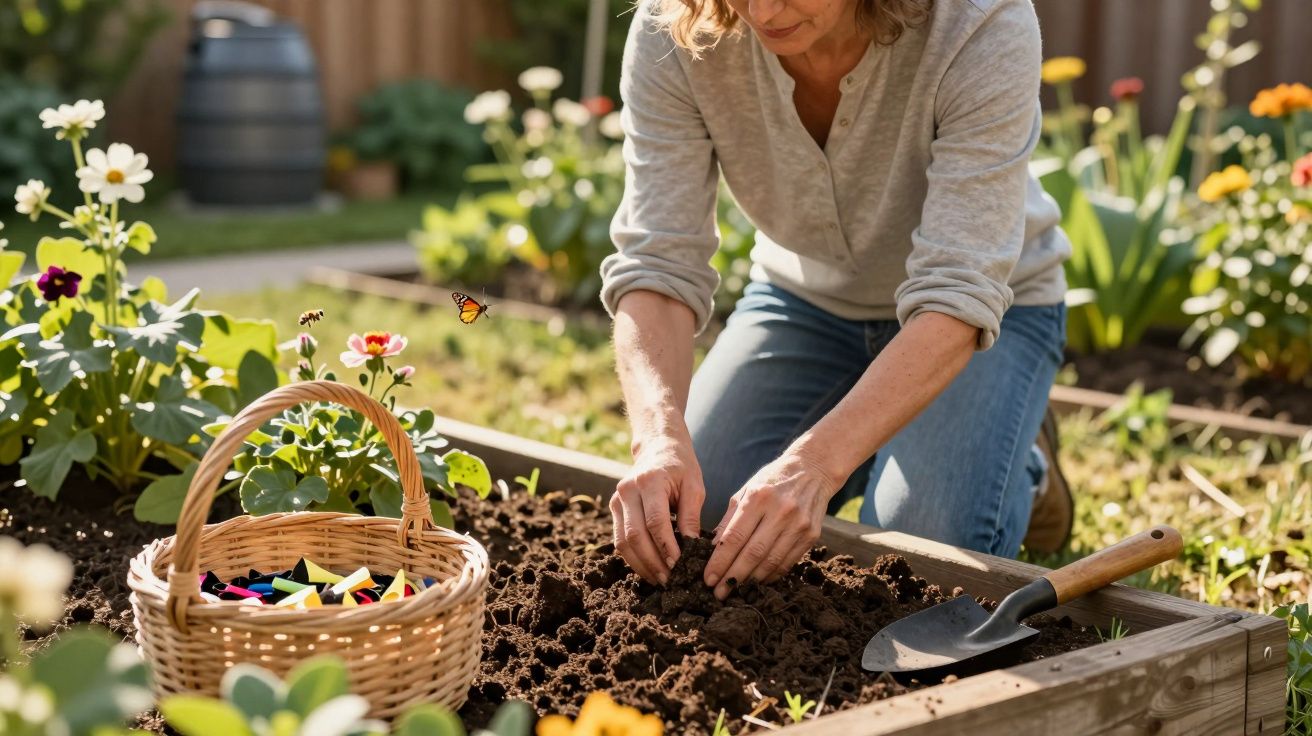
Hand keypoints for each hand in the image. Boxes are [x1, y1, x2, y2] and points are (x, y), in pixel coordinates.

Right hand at [610, 436, 706, 583]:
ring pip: (623, 541)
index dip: (666, 547)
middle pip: (635, 535)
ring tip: (660, 580)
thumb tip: (692, 550)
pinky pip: (619, 539)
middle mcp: (627, 490)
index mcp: (650, 481)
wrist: (658, 447)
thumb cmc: (680, 467)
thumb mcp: (694, 486)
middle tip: (670, 580)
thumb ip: (691, 517)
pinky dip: (633, 558)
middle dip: (653, 562)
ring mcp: (616, 499)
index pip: (655, 521)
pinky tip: (649, 569)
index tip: (680, 565)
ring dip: (641, 564)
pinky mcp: (613, 508)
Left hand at [704, 451, 838, 599]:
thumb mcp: (746, 490)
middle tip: (718, 593)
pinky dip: (770, 576)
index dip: (720, 561)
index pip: (734, 537)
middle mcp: (780, 511)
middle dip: (732, 577)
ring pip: (771, 562)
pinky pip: (787, 563)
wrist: (814, 470)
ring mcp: (798, 525)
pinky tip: (757, 582)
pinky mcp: (811, 535)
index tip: (708, 578)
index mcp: (758, 497)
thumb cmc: (773, 480)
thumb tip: (712, 548)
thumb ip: (729, 518)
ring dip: (751, 581)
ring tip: (735, 591)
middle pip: (752, 553)